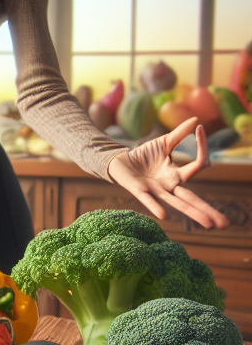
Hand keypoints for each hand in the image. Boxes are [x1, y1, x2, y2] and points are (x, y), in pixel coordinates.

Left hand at [107, 118, 228, 228]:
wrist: (119, 160)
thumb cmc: (144, 155)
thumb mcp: (164, 142)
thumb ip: (180, 134)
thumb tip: (197, 120)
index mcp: (177, 174)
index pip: (198, 165)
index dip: (201, 147)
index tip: (200, 130)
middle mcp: (169, 185)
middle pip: (192, 199)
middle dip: (207, 210)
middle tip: (225, 223)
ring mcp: (156, 190)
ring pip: (176, 203)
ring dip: (192, 213)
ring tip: (207, 224)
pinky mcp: (140, 191)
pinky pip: (149, 200)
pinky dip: (155, 206)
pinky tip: (164, 215)